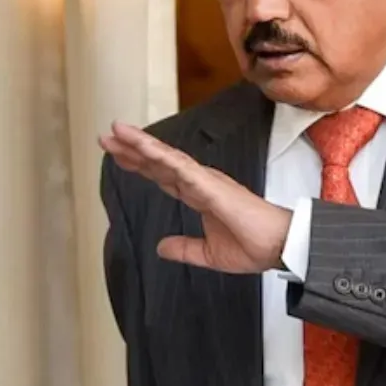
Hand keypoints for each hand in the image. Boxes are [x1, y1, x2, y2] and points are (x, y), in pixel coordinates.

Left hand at [99, 121, 291, 272]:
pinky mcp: (212, 185)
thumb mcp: (209, 253)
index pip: (163, 176)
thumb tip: (160, 247)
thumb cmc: (254, 247)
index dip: (140, 164)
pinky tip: (143, 147)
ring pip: (167, 158)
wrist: (279, 247)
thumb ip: (184, 248)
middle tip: (106, 136)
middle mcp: (201, 183)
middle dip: (132, 149)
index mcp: (200, 196)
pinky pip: (181, 167)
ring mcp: (206, 181)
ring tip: (116, 131)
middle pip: (159, 162)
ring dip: (141, 144)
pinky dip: (160, 155)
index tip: (117, 156)